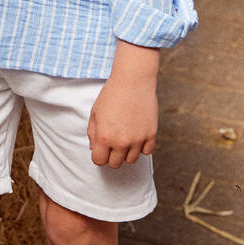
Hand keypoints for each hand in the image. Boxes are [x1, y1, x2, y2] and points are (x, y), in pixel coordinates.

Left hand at [87, 42, 158, 168]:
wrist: (132, 80)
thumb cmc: (111, 94)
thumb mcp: (95, 113)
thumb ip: (92, 133)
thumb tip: (95, 150)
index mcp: (104, 137)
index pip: (99, 161)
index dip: (98, 155)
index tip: (101, 148)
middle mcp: (121, 142)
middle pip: (115, 164)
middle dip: (111, 155)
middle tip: (112, 143)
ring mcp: (137, 139)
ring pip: (131, 160)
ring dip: (126, 152)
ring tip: (124, 138)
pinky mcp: (151, 134)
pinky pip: (146, 152)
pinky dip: (141, 147)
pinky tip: (136, 135)